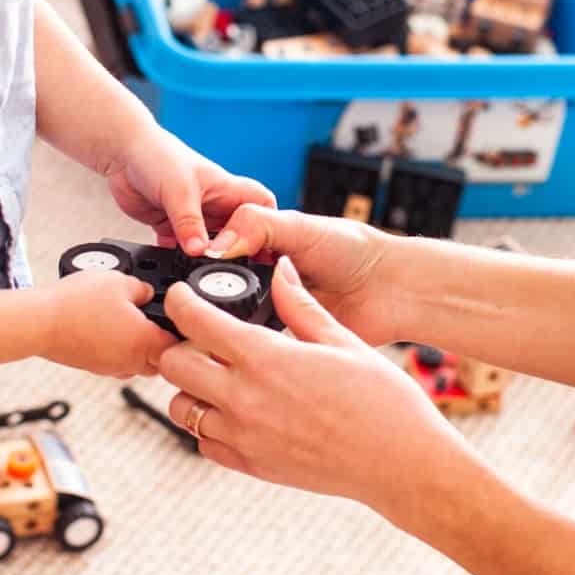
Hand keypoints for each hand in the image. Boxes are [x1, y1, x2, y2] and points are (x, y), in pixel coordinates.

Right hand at [40, 269, 173, 378]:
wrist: (39, 323)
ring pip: (140, 363)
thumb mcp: (120, 281)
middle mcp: (132, 362)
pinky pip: (118, 361)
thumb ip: (144, 288)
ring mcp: (111, 368)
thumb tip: (149, 293)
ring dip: (142, 347)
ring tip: (135, 321)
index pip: (182, 347)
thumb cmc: (77, 303)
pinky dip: (121, 349)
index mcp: (146, 343)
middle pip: (163, 360)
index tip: (186, 320)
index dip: (188, 333)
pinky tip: (111, 328)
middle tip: (163, 320)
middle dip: (166, 343)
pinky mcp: (94, 367)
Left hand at [98, 125, 274, 255]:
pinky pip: (181, 249)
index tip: (265, 249)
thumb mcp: (179, 190)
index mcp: (226, 190)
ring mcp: (193, 218)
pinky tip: (175, 268)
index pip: (262, 207)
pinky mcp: (171, 226)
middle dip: (238, 251)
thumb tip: (199, 251)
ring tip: (204, 273)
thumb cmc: (157, 154)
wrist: (122, 152)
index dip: (268, 227)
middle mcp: (213, 205)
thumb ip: (189, 222)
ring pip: (210, 245)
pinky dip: (178, 260)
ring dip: (207, 258)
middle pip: (237, 234)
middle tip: (234, 271)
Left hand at [155, 256, 470, 515]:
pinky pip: (204, 442)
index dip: (180, 301)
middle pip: (173, 365)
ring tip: (223, 377)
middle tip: (203, 339)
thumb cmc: (383, 401)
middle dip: (180, 344)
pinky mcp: (252, 466)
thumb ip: (300, 305)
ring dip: (193, 387)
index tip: (184, 297)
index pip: (194, 321)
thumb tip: (280, 269)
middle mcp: (246, 400)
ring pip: (181, 407)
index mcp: (267, 359)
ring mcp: (245, 437)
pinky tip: (240, 412)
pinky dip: (210, 425)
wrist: (402, 463)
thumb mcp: (343, 340)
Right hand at [202, 204, 401, 345]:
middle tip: (195, 305)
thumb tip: (215, 247)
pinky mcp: (284, 343)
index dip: (196, 265)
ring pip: (231, 323)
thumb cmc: (353, 250)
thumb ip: (256, 226)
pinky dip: (249, 346)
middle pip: (215, 294)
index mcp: (257, 249)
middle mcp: (260, 282)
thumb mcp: (300, 226)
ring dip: (225, 325)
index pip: (212, 257)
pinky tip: (241, 344)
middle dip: (206, 300)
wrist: (391, 289)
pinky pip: (257, 348)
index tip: (182, 272)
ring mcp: (271, 313)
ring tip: (213, 326)